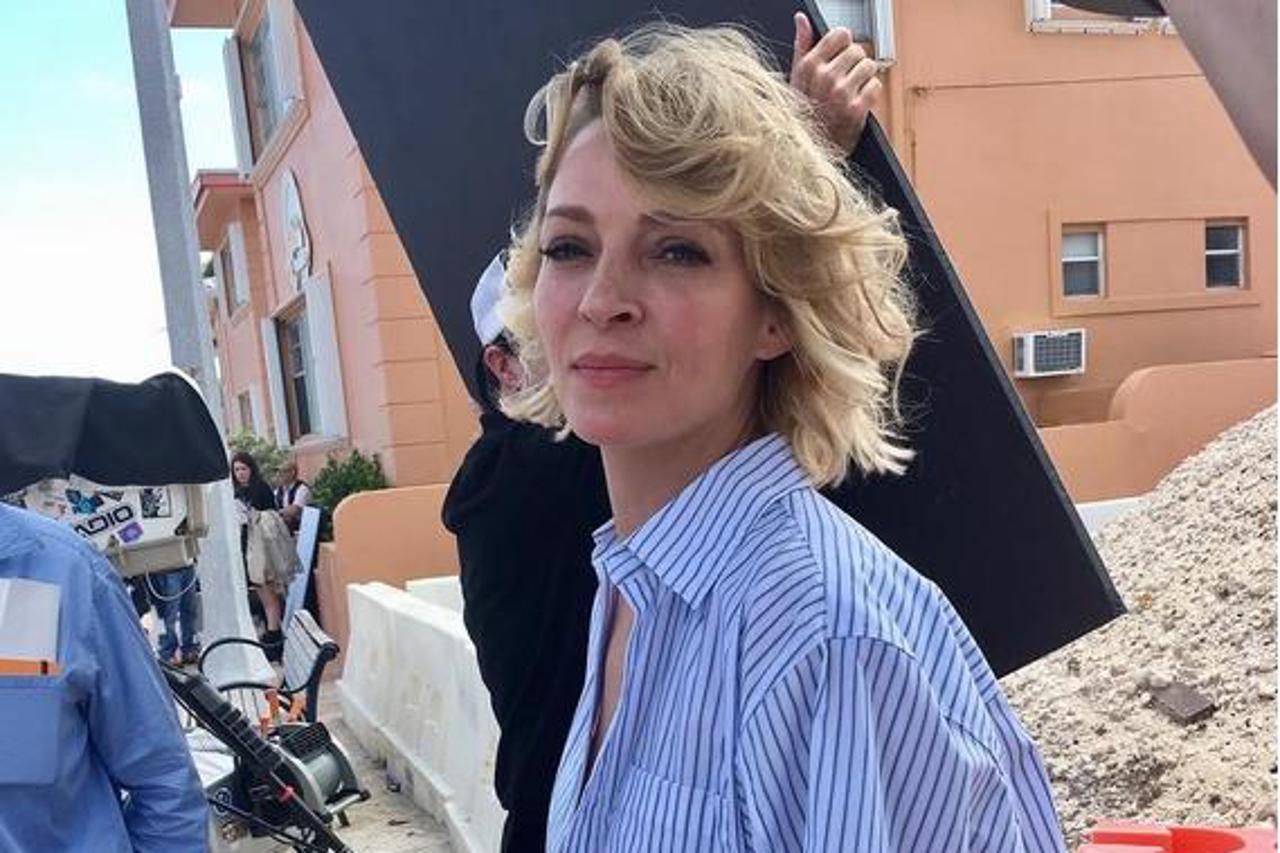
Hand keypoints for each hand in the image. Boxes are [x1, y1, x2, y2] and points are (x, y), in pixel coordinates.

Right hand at [789, 12, 881, 154]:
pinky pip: (875, 86)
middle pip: (857, 50)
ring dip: (864, 79)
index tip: (842, 56)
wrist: (809, 151)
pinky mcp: (856, 110)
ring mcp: (841, 94)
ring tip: (852, 92)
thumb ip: (801, 45)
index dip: (845, 44)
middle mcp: (824, 77)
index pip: (840, 34)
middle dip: (855, 64)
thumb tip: (802, 19)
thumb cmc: (803, 114)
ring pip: (869, 67)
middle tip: (846, 80)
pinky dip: (870, 94)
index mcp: (808, 66)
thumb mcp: (796, 78)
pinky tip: (858, 103)